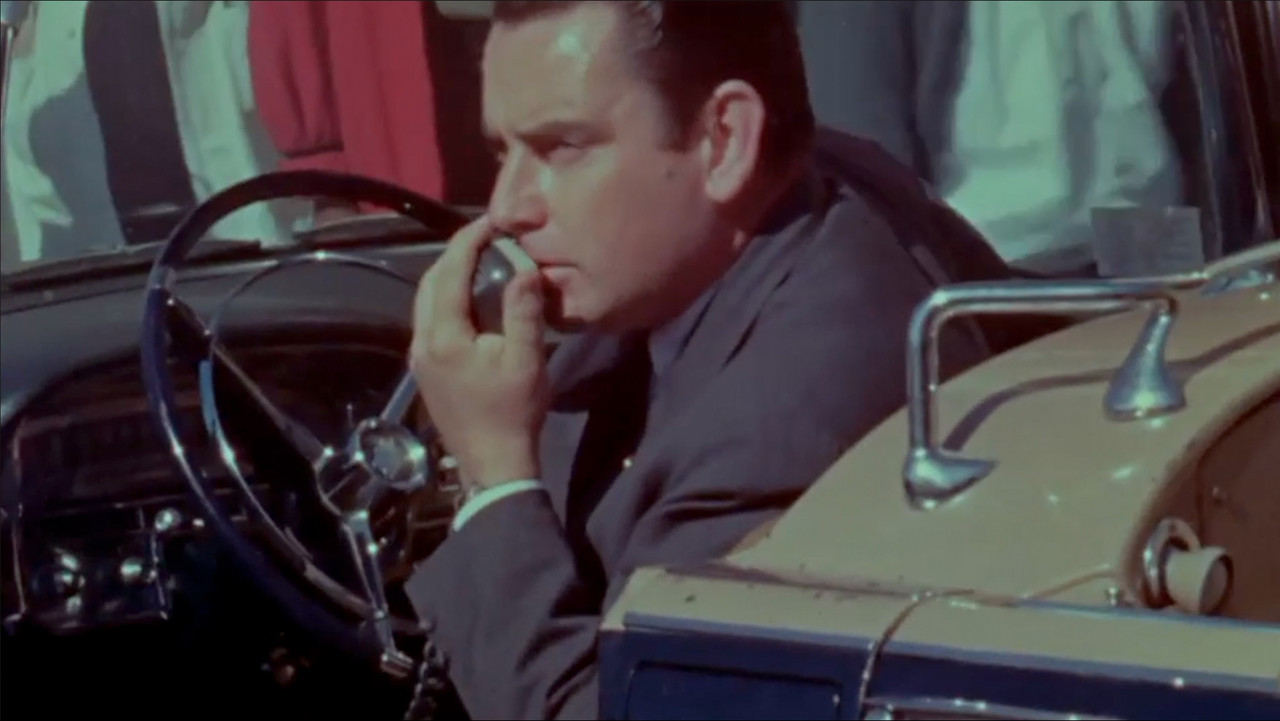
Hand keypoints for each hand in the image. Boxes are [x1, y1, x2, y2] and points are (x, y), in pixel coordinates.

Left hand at [409, 216, 548, 488]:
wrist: (493, 464)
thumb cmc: (513, 413)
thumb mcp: (527, 360)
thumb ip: (523, 311)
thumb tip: (524, 269)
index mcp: (444, 336)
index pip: (449, 273)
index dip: (468, 241)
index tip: (491, 222)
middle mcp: (422, 342)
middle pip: (429, 283)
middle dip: (455, 254)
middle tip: (486, 238)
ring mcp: (419, 358)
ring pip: (425, 302)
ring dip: (448, 276)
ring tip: (479, 262)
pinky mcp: (425, 370)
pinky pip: (430, 320)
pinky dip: (446, 299)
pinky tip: (470, 300)